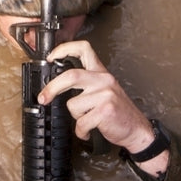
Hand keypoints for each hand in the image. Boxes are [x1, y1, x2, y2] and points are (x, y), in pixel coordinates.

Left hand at [37, 40, 169, 176]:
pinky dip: (81, 131)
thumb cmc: (118, 111)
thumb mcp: (104, 90)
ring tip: (86, 120)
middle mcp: (103, 80)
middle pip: (70, 76)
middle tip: (44, 97)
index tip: (51, 57)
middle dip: (52, 88)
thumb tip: (57, 85)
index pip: (83, 49)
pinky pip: (81, 123)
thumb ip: (86, 83)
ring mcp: (105, 94)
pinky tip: (88, 131)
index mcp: (101, 72)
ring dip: (76, 117)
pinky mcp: (105, 110)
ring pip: (73, 105)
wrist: (136, 129)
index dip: (64, 49)